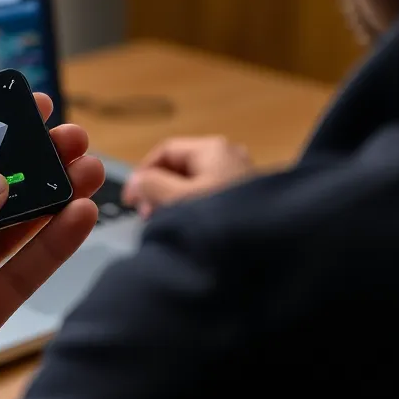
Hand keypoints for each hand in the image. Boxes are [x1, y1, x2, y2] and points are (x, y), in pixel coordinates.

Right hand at [122, 135, 252, 217]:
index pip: (166, 150)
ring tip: (165, 222)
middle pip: (182, 165)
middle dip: (158, 188)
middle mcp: (229, 155)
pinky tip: (188, 225)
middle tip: (146, 215)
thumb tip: (136, 181)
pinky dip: (194, 206)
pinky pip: (211, 194)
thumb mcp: (179, 200)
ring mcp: (240, 175)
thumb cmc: (221, 219)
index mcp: (213, 148)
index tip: (130, 200)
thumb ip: (152, 186)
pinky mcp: (247, 196)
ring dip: (174, 199)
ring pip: (196, 181)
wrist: (268, 250)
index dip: (143, 172)